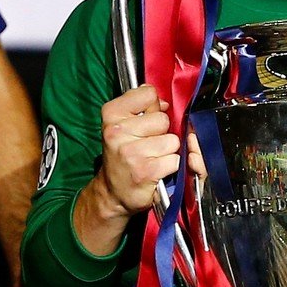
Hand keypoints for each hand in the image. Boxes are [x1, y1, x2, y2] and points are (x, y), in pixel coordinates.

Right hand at [99, 84, 178, 216]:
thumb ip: (143, 106)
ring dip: (167, 150)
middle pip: (163, 119)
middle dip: (161, 132)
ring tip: (152, 157)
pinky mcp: (146, 171)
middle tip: (147, 144)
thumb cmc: (122, 154)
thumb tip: (164, 103)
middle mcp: (117, 131)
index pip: (148, 94)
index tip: (144, 120)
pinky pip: (175, 160)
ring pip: (172, 140)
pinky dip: (170, 166)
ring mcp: (131, 152)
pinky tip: (157, 169)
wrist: (113, 191)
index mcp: (112, 114)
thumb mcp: (123, 123)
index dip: (153, 108)